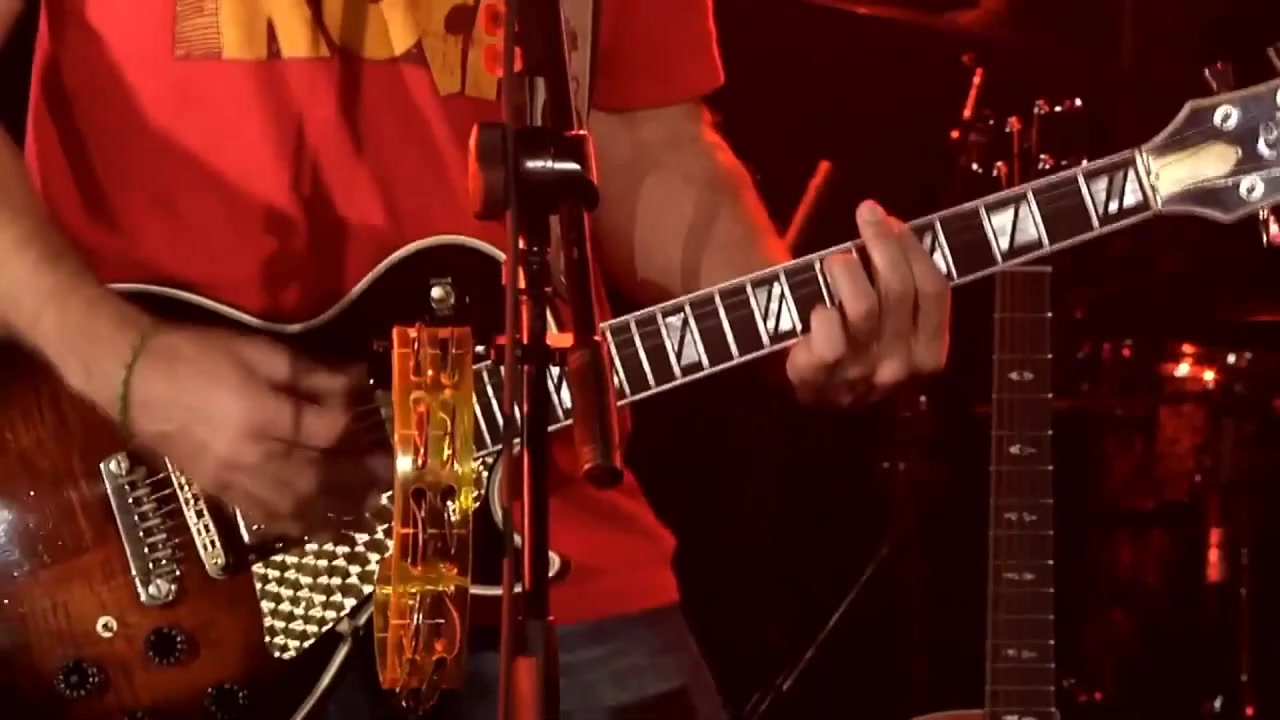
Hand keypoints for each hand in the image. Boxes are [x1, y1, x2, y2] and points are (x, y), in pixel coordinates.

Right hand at [125, 324, 389, 535]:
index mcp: (261, 415)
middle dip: (357, 481)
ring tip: (366, 514)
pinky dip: (296, 524)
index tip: (376, 423)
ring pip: (293, 506)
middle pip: (317, 478)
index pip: (323, 431)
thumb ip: (309, 372)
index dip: (353, 427)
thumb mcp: (258, 350)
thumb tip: (354, 381)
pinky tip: (319, 527)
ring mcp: (232, 479)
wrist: (131, 376)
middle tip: (389, 481)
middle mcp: (250, 455)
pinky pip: (264, 516)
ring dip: (334, 513)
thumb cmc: (197, 354)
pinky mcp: (217, 490)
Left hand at [787, 200, 950, 406]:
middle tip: (866, 214)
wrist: (815, 393)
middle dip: (882, 243)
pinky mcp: (820, 376)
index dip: (914, 250)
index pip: (934, 292)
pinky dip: (822, 312)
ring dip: (847, 269)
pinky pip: (828, 334)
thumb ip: (907, 293)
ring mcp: (859, 372)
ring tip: (835, 259)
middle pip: (899, 290)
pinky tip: (816, 305)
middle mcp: (900, 366)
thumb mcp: (895, 329)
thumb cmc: (858, 347)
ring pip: (863, 307)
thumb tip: (899, 232)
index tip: (894, 222)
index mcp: (928, 353)